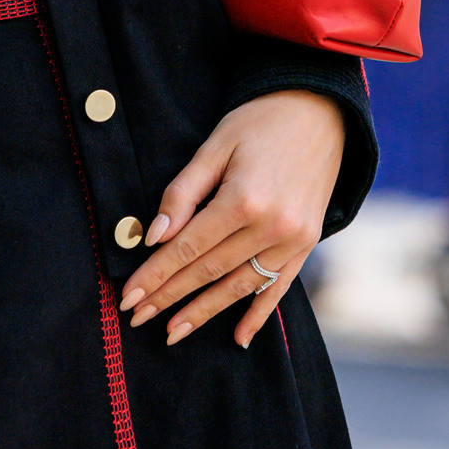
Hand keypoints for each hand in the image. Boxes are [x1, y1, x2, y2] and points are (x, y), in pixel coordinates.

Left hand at [119, 90, 343, 349]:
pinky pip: (280, 287)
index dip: (155, 275)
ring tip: (174, 332)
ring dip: (206, 312)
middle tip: (138, 318)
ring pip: (241, 286)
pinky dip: (259, 314)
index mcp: (244, 199)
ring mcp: (295, 239)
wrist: (320, 110)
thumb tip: (153, 237)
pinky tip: (239, 338)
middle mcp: (273, 226)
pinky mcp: (308, 243)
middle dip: (170, 297)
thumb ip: (183, 192)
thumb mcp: (214, 145)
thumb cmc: (259, 121)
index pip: (188, 248)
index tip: (128, 298)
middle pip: (210, 271)